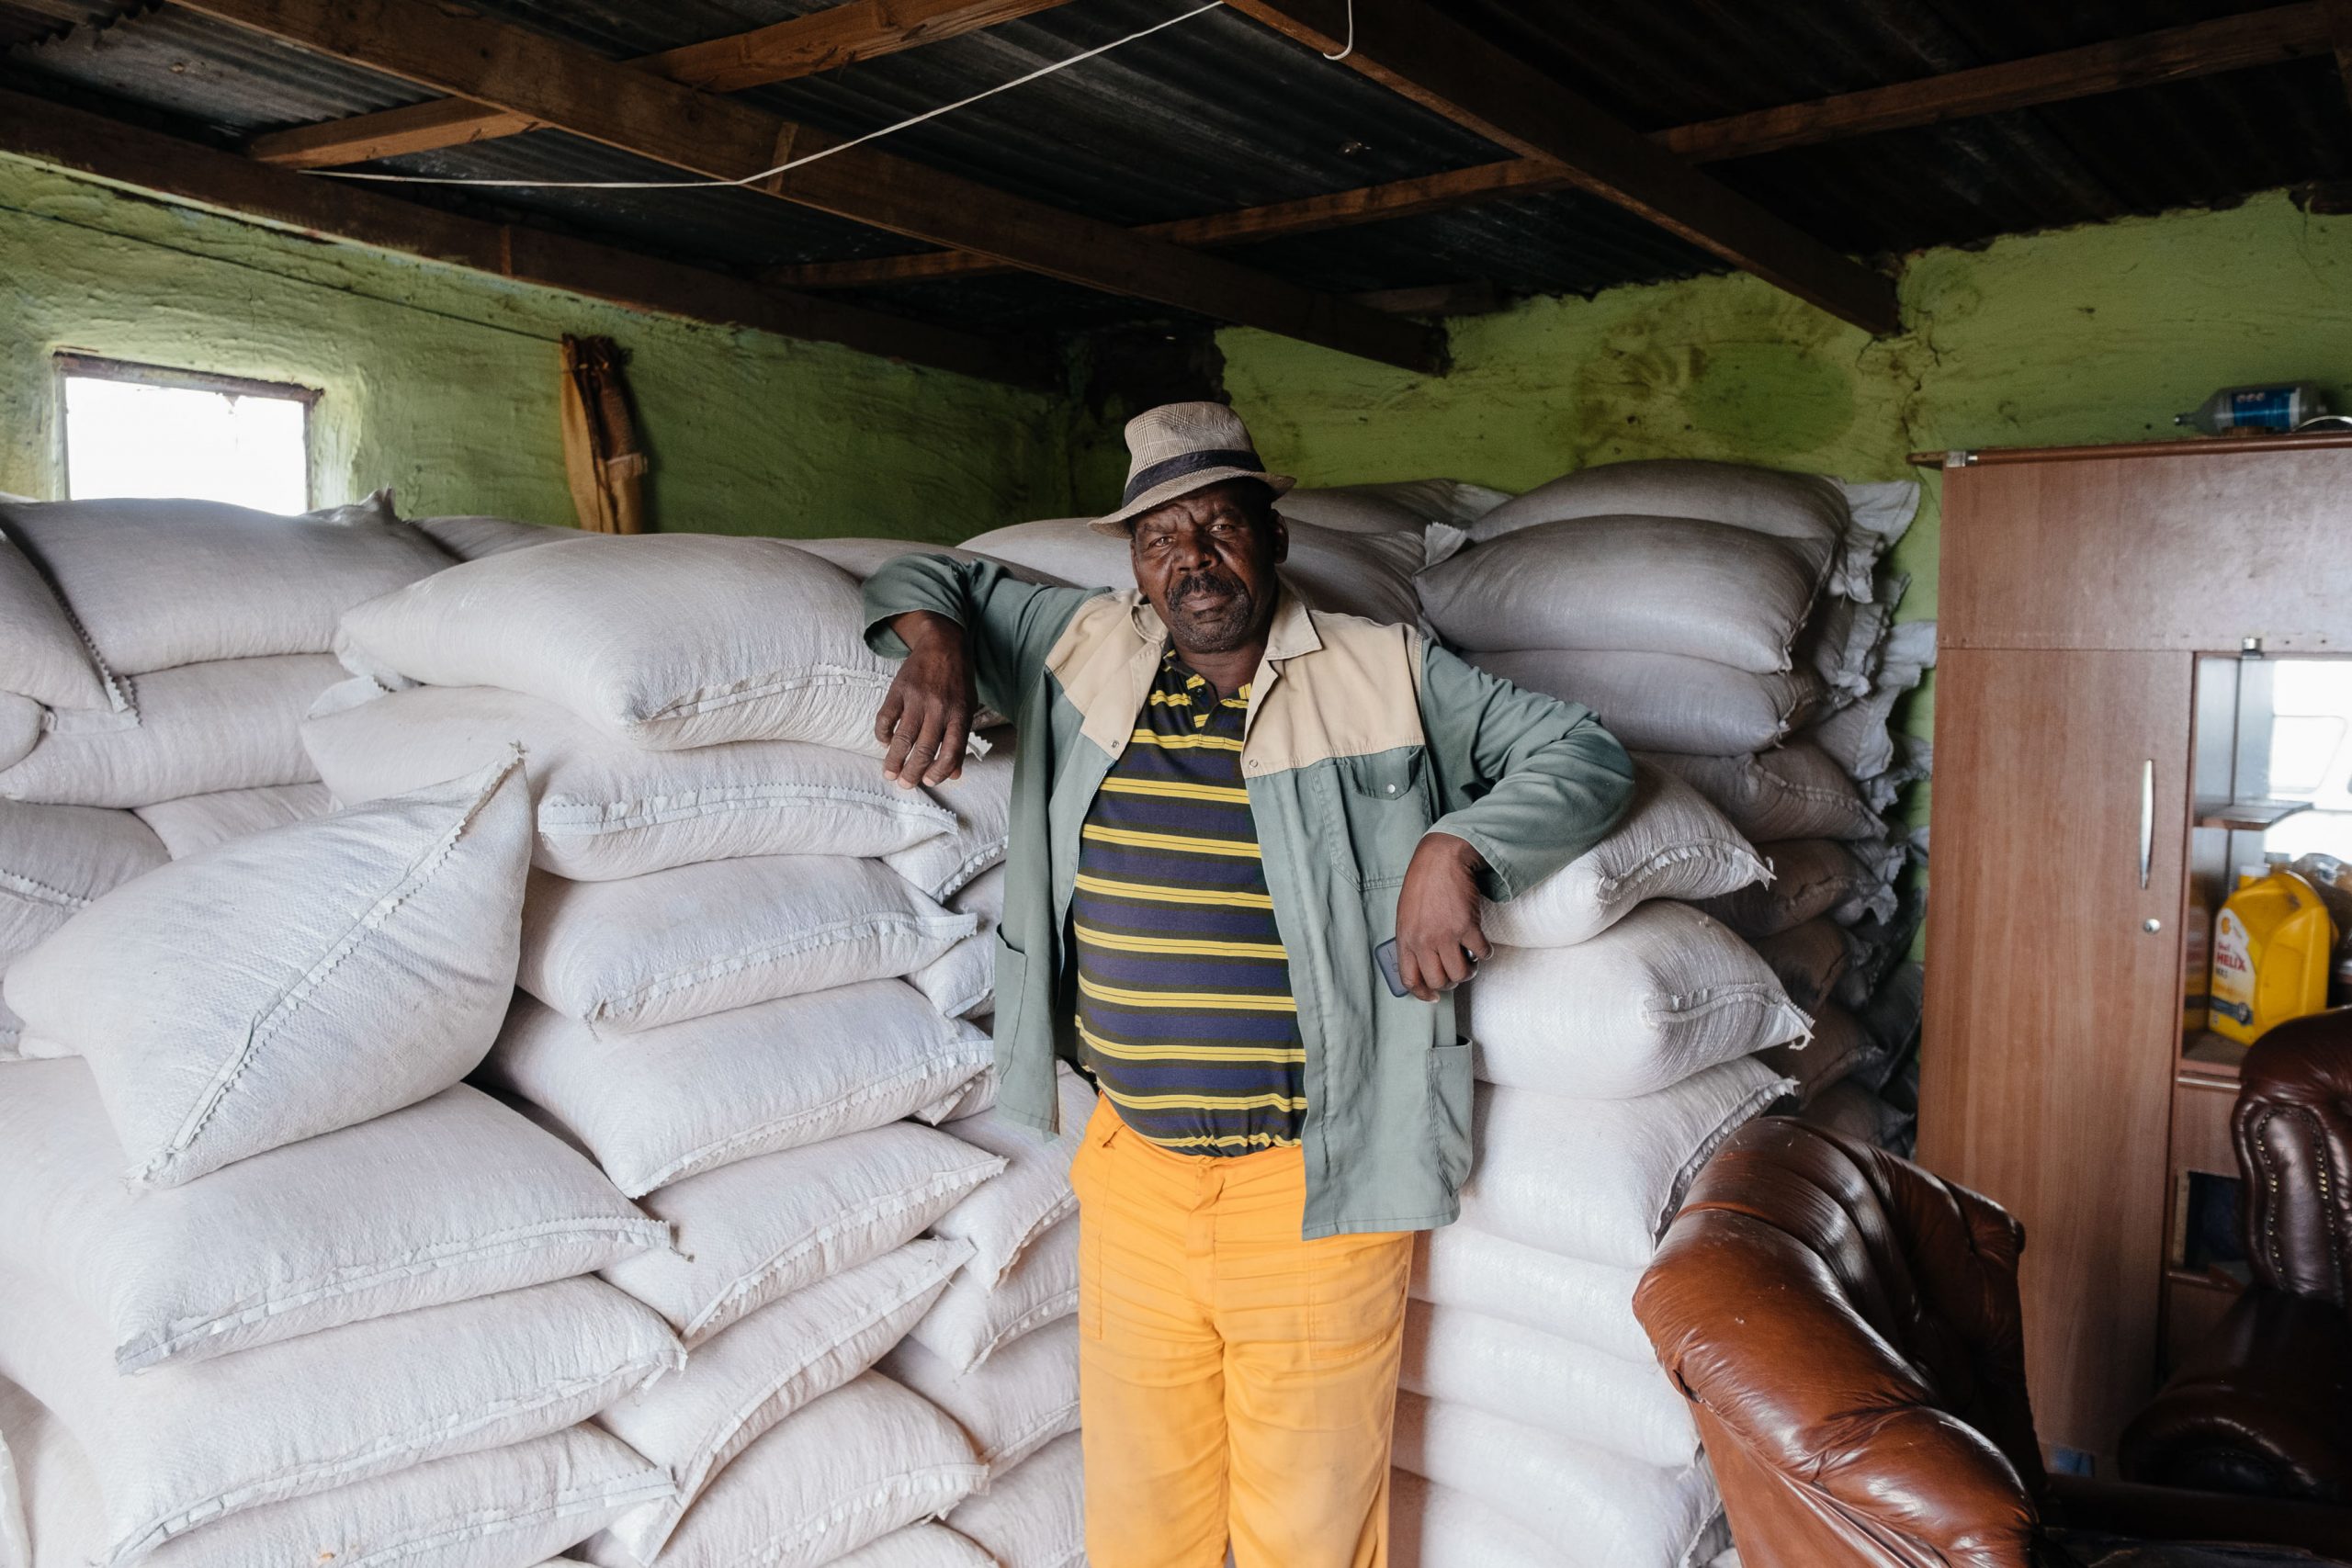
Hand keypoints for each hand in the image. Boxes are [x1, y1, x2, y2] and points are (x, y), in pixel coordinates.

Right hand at [874, 611, 974, 788]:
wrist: (943, 643)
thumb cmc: (958, 681)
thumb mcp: (967, 707)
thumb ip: (960, 739)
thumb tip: (955, 774)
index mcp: (960, 714)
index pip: (952, 750)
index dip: (940, 771)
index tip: (929, 781)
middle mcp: (939, 708)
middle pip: (925, 748)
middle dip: (913, 772)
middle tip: (904, 784)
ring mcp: (917, 698)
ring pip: (903, 737)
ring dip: (894, 759)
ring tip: (889, 774)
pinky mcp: (899, 689)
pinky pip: (886, 717)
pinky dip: (883, 734)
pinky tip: (885, 742)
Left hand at [1394, 833, 1490, 1001]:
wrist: (1441, 859)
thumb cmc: (1423, 884)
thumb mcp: (1406, 915)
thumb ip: (1412, 940)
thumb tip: (1424, 964)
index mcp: (1405, 939)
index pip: (1410, 980)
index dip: (1424, 993)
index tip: (1434, 996)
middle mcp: (1424, 941)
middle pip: (1439, 982)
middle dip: (1450, 982)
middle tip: (1456, 971)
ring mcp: (1445, 935)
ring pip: (1461, 974)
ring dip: (1469, 970)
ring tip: (1470, 958)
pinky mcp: (1467, 926)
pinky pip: (1481, 953)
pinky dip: (1485, 952)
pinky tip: (1481, 943)